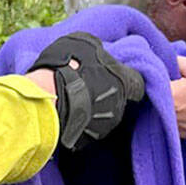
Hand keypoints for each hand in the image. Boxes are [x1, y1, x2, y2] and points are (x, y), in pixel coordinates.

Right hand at [27, 32, 144, 150]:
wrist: (47, 98)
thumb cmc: (68, 66)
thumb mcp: (85, 43)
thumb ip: (98, 50)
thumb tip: (98, 52)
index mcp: (124, 82)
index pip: (138, 84)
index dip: (128, 79)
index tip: (117, 76)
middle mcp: (118, 108)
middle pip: (118, 100)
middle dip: (106, 94)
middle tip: (87, 84)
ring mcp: (103, 127)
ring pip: (102, 116)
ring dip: (92, 108)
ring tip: (72, 98)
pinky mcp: (85, 141)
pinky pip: (85, 128)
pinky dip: (78, 120)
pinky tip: (64, 111)